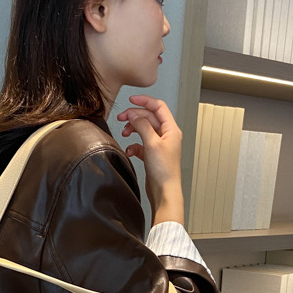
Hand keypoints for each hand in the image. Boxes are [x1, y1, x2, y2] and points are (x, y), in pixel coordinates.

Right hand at [116, 95, 184, 224]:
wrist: (164, 191)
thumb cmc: (164, 171)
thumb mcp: (152, 143)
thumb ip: (142, 126)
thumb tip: (134, 114)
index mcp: (171, 129)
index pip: (158, 107)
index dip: (145, 101)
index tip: (131, 100)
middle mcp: (166, 136)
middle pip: (149, 118)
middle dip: (135, 117)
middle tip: (122, 118)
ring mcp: (159, 145)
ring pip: (144, 130)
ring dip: (133, 130)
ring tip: (124, 133)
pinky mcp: (152, 155)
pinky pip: (141, 144)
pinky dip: (134, 145)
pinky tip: (130, 151)